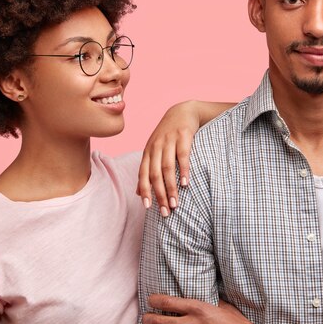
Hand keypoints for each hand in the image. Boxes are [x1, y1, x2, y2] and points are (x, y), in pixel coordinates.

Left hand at [137, 101, 198, 216]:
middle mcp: (156, 147)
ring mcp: (169, 141)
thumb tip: (137, 193)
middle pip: (155, 174)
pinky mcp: (183, 137)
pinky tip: (185, 184)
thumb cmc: (168, 135)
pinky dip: (183, 171)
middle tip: (166, 212)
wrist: (183, 111)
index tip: (148, 208)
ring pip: (167, 168)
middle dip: (159, 195)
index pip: (143, 174)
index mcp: (148, 152)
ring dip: (171, 188)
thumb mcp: (154, 150)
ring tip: (175, 203)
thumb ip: (147, 170)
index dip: (145, 191)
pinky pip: (182, 156)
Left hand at [142, 294, 253, 323]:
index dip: (155, 300)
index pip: (168, 302)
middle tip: (146, 316)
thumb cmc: (235, 323)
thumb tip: (199, 294)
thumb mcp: (223, 306)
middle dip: (148, 319)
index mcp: (197, 309)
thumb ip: (209, 301)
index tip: (151, 299)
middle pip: (159, 322)